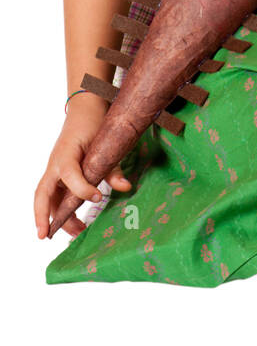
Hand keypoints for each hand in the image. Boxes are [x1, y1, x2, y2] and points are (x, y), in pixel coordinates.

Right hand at [34, 92, 131, 239]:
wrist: (85, 109)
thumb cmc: (94, 123)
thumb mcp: (105, 141)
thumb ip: (113, 166)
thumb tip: (125, 187)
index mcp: (66, 153)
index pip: (69, 175)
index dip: (82, 189)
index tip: (99, 198)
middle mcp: (55, 164)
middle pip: (42, 194)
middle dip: (43, 215)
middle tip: (48, 236)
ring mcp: (54, 170)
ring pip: (47, 198)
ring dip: (55, 217)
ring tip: (76, 233)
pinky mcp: (58, 174)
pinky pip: (54, 195)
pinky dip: (60, 210)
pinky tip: (73, 222)